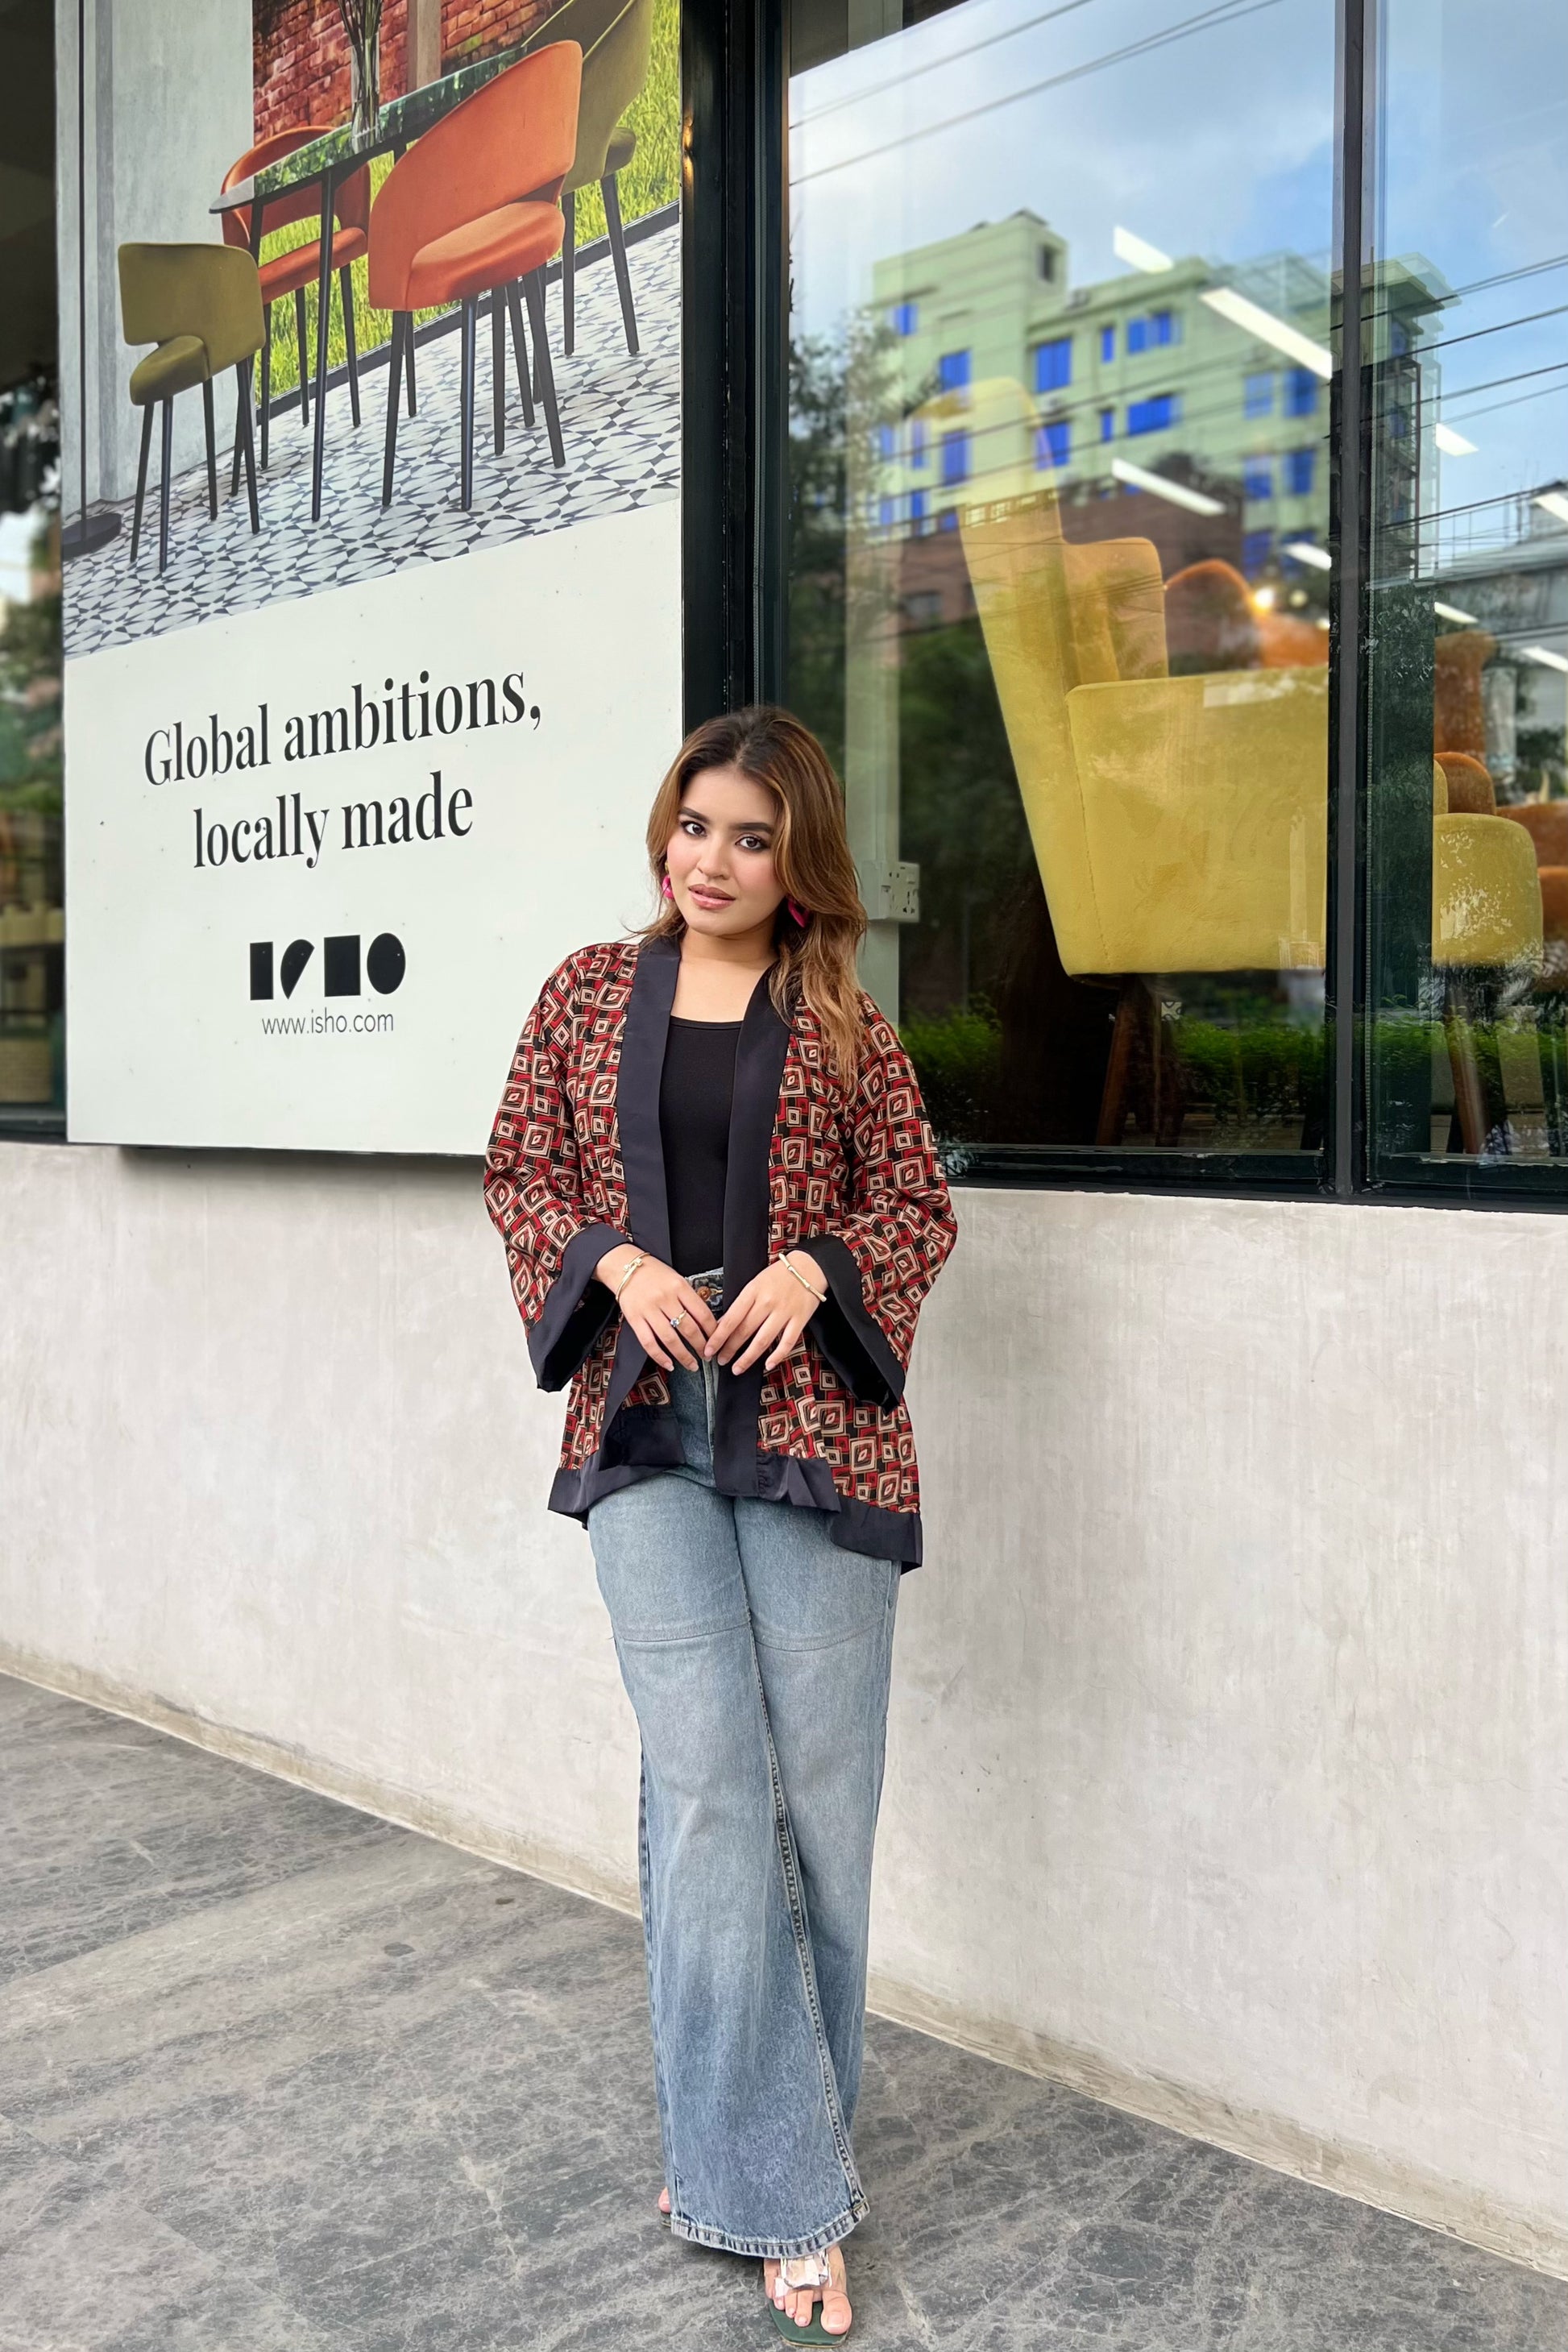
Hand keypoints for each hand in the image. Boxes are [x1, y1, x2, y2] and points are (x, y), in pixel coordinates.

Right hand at [594, 1244, 715, 1371]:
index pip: (702, 1313)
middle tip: (707, 1355)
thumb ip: (689, 1298)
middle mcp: (665, 1298)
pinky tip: (669, 1363)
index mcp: (679, 1287)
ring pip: (670, 1339)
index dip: (712, 1331)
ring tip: (692, 1364)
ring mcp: (649, 1310)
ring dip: (684, 1356)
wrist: (625, 1266)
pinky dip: (660, 1356)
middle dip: (701, 1346)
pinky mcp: (635, 1319)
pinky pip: (649, 1342)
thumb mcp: (677, 1279)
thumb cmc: (653, 1273)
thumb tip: (706, 1321)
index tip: (717, 1340)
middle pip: (689, 1328)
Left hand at [706, 1254, 824, 1373]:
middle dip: (729, 1349)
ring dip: (748, 1357)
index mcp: (753, 1291)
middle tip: (720, 1361)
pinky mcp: (800, 1319)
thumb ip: (742, 1303)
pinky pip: (787, 1342)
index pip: (731, 1318)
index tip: (709, 1349)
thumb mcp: (755, 1283)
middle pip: (744, 1331)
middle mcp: (767, 1302)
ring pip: (763, 1340)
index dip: (718, 1337)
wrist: (809, 1266)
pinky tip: (768, 1365)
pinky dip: (777, 1356)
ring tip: (737, 1368)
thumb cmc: (779, 1275)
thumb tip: (724, 1324)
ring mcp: (784, 1312)